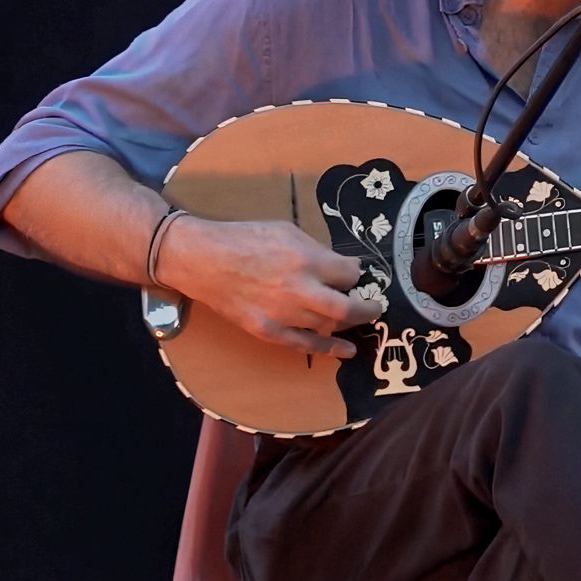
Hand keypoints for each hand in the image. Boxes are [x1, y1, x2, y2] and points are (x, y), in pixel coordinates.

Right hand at [157, 218, 381, 357]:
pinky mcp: (269, 331)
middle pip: (347, 307)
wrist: (204, 260)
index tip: (358, 275)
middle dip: (368, 308)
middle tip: (375, 305)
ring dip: (347, 323)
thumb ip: (316, 250)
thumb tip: (341, 266)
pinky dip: (329, 348)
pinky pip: (305, 344)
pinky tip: (346, 350)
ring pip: (329, 326)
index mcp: (306, 259)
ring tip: (357, 319)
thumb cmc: (245, 238)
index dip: (357, 274)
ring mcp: (284, 314)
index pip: (349, 274)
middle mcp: (299, 290)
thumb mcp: (287, 230)